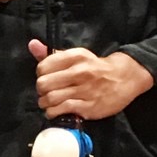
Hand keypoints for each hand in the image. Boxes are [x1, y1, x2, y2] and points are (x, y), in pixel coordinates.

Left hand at [32, 41, 153, 120]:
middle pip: (43, 84)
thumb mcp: (76, 56)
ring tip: (49, 103)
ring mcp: (85, 90)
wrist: (125, 78)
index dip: (41, 75)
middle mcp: (80, 72)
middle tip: (46, 92)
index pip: (43, 67)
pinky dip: (53, 112)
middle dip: (41, 90)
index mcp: (75, 57)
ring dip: (45, 103)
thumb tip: (32, 45)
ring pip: (51, 98)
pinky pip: (61, 110)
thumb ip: (52, 54)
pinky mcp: (88, 106)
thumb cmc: (95, 67)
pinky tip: (55, 111)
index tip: (47, 78)